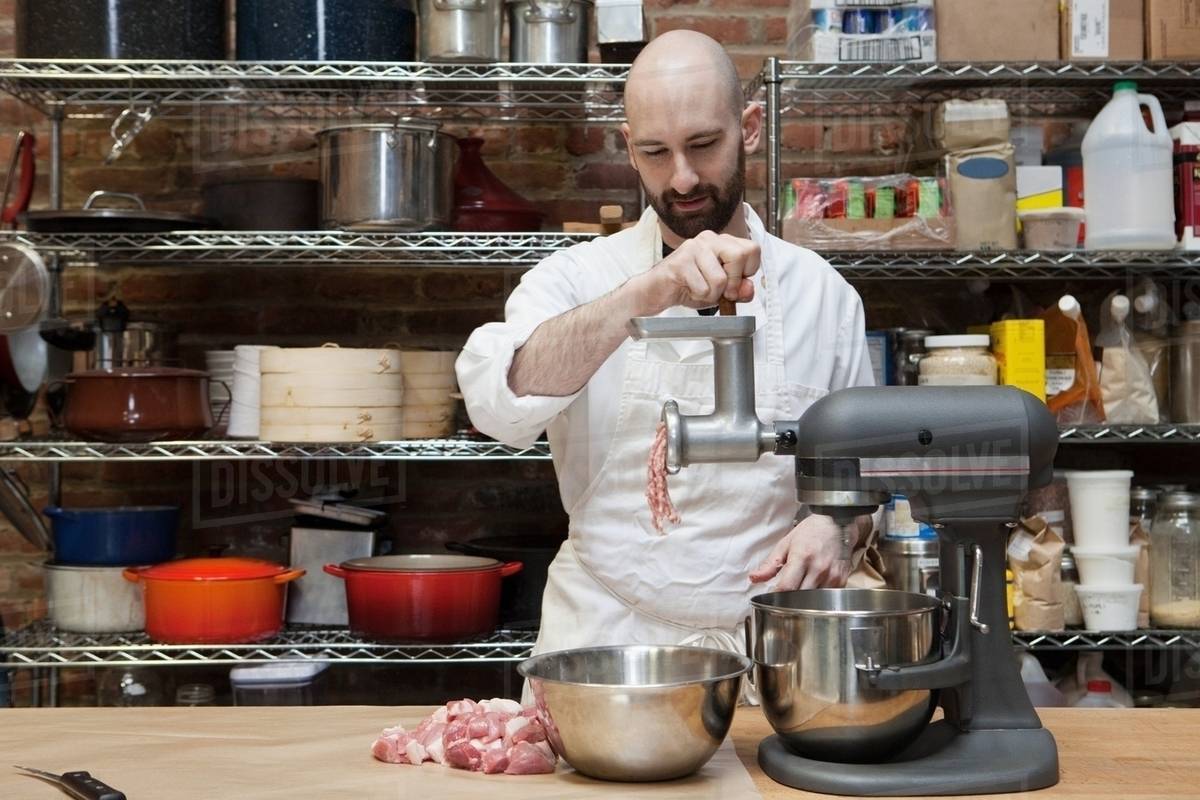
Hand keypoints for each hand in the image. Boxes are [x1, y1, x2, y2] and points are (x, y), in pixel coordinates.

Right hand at [636, 231, 759, 313]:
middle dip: (733, 283)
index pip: (752, 249)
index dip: (747, 272)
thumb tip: (748, 288)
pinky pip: (703, 287)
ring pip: (721, 278)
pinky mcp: (681, 261)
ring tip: (699, 289)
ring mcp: (694, 247)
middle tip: (720, 292)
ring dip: (712, 294)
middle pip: (740, 256)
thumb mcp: (721, 292)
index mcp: (722, 241)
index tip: (734, 283)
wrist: (656, 291)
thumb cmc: (688, 287)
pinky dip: (698, 296)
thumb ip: (739, 290)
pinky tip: (688, 289)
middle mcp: (709, 238)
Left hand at [750, 514, 865, 590]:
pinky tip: (814, 587)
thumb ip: (769, 564)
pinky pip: (827, 596)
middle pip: (800, 597)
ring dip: (805, 599)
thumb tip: (753, 578)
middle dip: (790, 600)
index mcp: (802, 557)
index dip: (777, 596)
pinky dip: (818, 596)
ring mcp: (832, 575)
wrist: (837, 523)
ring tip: (800, 590)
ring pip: (814, 600)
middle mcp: (818, 568)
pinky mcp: (841, 580)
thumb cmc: (810, 533)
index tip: (772, 598)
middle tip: (785, 596)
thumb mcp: (786, 544)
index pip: (787, 587)